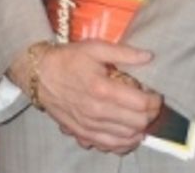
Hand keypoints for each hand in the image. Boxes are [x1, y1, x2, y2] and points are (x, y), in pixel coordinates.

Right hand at [35, 39, 162, 153]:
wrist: (39, 74)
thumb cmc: (68, 59)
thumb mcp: (94, 48)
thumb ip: (123, 53)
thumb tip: (149, 56)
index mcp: (102, 88)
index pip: (140, 104)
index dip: (154, 100)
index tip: (155, 95)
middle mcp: (96, 111)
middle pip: (137, 123)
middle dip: (150, 116)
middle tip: (150, 106)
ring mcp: (88, 126)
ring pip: (126, 138)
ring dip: (139, 130)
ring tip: (141, 119)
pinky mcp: (81, 134)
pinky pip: (109, 146)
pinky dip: (123, 144)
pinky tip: (128, 136)